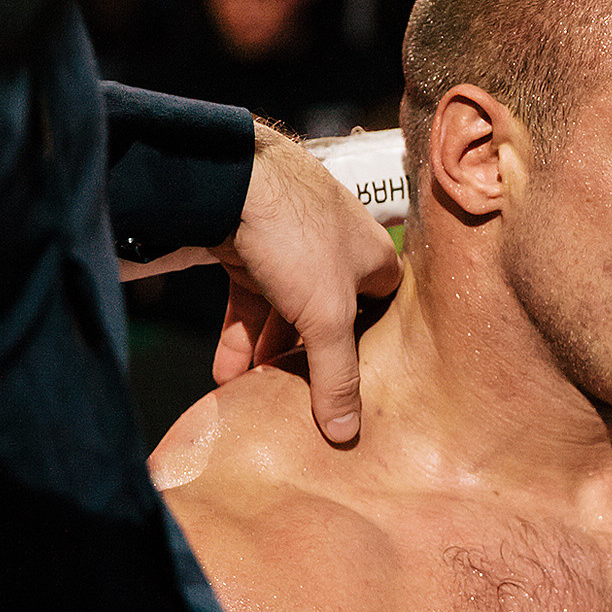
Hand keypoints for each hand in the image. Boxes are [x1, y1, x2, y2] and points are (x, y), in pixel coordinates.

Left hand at [211, 122, 401, 442]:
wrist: (232, 177)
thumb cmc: (298, 237)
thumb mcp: (328, 318)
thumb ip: (337, 377)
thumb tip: (346, 433)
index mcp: (375, 260)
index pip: (383, 316)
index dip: (368, 353)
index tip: (351, 389)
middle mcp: (340, 252)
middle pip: (331, 319)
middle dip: (311, 359)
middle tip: (299, 399)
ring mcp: (294, 248)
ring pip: (288, 313)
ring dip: (272, 353)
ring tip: (257, 393)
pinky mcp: (252, 248)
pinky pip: (252, 302)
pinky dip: (242, 336)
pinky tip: (228, 372)